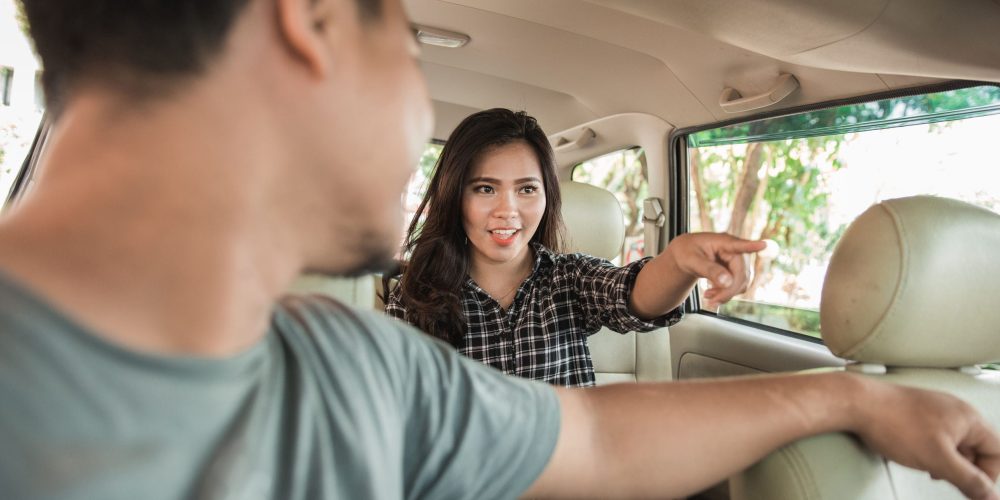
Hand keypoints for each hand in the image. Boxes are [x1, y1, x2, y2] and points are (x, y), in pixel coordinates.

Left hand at [666, 233, 765, 307]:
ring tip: (707, 296)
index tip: (763, 244)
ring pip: (741, 283)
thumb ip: (709, 270)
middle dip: (727, 291)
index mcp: (722, 241)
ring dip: (726, 294)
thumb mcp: (691, 260)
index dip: (752, 246)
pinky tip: (711, 294)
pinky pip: (737, 286)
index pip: (739, 245)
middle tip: (711, 302)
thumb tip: (727, 282)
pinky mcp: (735, 271)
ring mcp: (737, 261)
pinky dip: (725, 293)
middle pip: (741, 274)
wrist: (685, 255)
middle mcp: (734, 250)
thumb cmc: (686, 252)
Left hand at [854, 380, 999, 499]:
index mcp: (969, 418)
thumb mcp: (938, 460)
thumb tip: (991, 497)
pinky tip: (914, 455)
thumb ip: (969, 480)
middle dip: (963, 469)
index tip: (971, 490)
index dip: (988, 475)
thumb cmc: (894, 423)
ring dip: (945, 461)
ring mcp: (936, 409)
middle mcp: (955, 410)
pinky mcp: (918, 412)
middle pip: (976, 448)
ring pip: (954, 444)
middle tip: (943, 478)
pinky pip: (935, 437)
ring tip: (926, 466)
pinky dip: (930, 451)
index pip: (997, 452)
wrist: (857, 403)